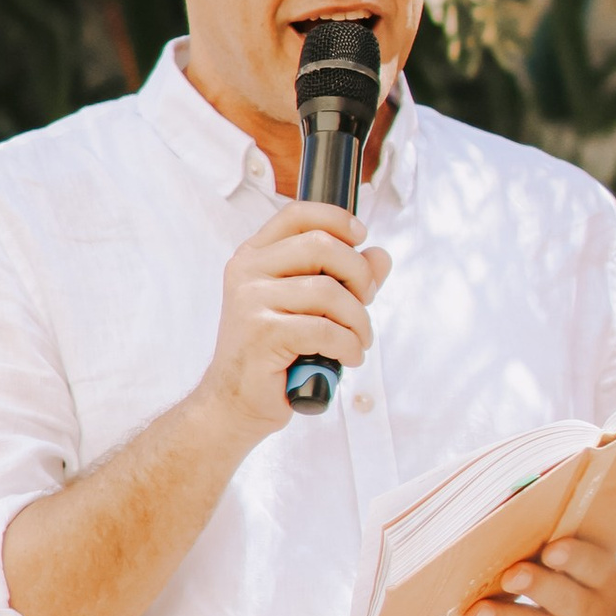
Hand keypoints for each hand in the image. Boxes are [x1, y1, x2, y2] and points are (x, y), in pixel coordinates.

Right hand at [201, 202, 393, 441]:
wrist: (235, 402)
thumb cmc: (273, 353)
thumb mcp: (310, 307)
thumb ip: (344, 278)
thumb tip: (381, 256)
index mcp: (255, 256)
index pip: (297, 214)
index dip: (337, 219)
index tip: (360, 237)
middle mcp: (248, 271)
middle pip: (321, 246)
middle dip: (358, 275)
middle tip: (365, 302)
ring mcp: (251, 301)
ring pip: (329, 292)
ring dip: (358, 320)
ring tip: (358, 340)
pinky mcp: (262, 334)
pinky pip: (325, 330)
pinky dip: (348, 345)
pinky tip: (348, 356)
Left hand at [471, 536, 615, 615]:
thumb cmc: (580, 589)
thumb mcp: (588, 573)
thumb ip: (562, 552)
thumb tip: (511, 520)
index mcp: (604, 580)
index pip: (594, 566)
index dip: (575, 557)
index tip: (551, 550)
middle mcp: (590, 613)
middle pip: (566, 599)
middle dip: (538, 585)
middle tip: (511, 576)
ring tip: (479, 612)